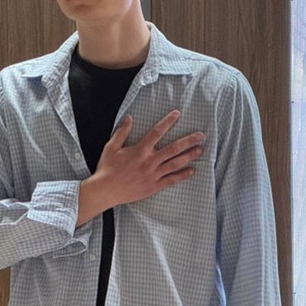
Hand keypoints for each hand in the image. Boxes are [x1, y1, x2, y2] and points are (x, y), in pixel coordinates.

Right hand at [78, 111, 203, 224]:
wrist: (105, 191)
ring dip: (189, 156)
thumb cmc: (106, 169)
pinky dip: (183, 175)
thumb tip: (129, 117)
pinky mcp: (153, 186)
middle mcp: (149, 161)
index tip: (177, 114)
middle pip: (174, 148)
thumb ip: (122, 132)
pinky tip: (192, 171)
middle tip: (201, 135)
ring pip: (176, 164)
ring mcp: (153, 174)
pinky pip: (171, 180)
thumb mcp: (111, 147)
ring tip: (200, 150)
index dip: (168, 121)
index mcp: (140, 150)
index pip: (157, 132)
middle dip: (189, 141)